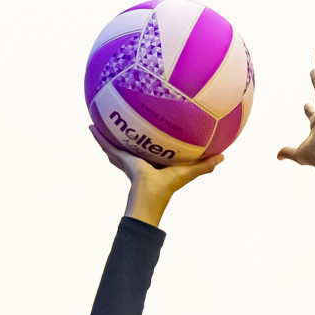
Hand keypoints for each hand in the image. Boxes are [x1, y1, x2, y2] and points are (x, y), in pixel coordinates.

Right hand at [90, 126, 221, 227]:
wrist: (149, 197)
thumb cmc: (167, 188)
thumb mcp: (187, 171)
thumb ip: (204, 165)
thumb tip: (223, 157)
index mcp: (153, 161)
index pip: (150, 147)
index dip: (149, 139)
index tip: (148, 128)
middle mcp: (138, 159)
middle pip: (130, 143)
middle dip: (126, 134)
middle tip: (121, 119)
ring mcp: (126, 159)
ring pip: (115, 143)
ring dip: (108, 133)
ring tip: (101, 117)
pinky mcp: (120, 158)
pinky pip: (108, 145)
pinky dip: (99, 137)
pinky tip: (91, 126)